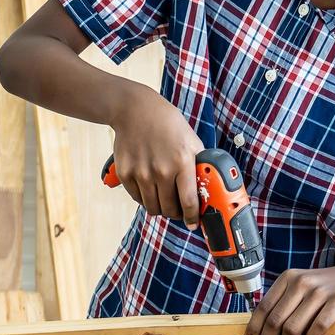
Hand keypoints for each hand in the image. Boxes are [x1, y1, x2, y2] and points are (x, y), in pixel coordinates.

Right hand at [107, 85, 204, 225]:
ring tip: (163, 199)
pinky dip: (144, 198)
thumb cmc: (167, 123)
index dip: (192, 217)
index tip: (193, 223)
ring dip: (160, 208)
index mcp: (182, 162)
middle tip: (178, 208)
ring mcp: (141, 173)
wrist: (135, 110)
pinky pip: (137, 199)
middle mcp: (161, 171)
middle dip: (176, 212)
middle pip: (169, 209)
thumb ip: (199, 164)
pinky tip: (149, 188)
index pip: (188, 202)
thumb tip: (208, 186)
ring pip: (152, 208)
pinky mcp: (126, 174)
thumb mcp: (192, 140)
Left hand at [245, 262, 334, 334]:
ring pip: (293, 328)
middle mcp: (302, 282)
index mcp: (289, 278)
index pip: (263, 307)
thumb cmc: (331, 288)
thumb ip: (285, 304)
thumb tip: (262, 332)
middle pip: (275, 320)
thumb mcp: (304, 287)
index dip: (254, 328)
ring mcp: (320, 291)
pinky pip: (316, 329)